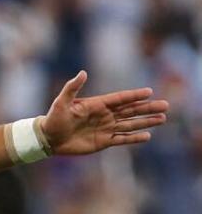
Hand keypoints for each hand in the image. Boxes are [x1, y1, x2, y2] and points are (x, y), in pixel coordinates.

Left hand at [40, 70, 168, 154]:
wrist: (48, 138)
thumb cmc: (53, 119)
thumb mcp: (61, 102)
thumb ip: (72, 88)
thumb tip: (82, 73)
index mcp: (98, 104)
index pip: (120, 99)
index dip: (134, 95)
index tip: (149, 92)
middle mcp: (105, 115)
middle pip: (131, 110)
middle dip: (148, 108)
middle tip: (166, 105)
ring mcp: (105, 128)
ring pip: (130, 124)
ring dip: (146, 122)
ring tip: (162, 118)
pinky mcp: (103, 141)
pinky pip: (122, 138)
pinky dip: (134, 138)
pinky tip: (147, 136)